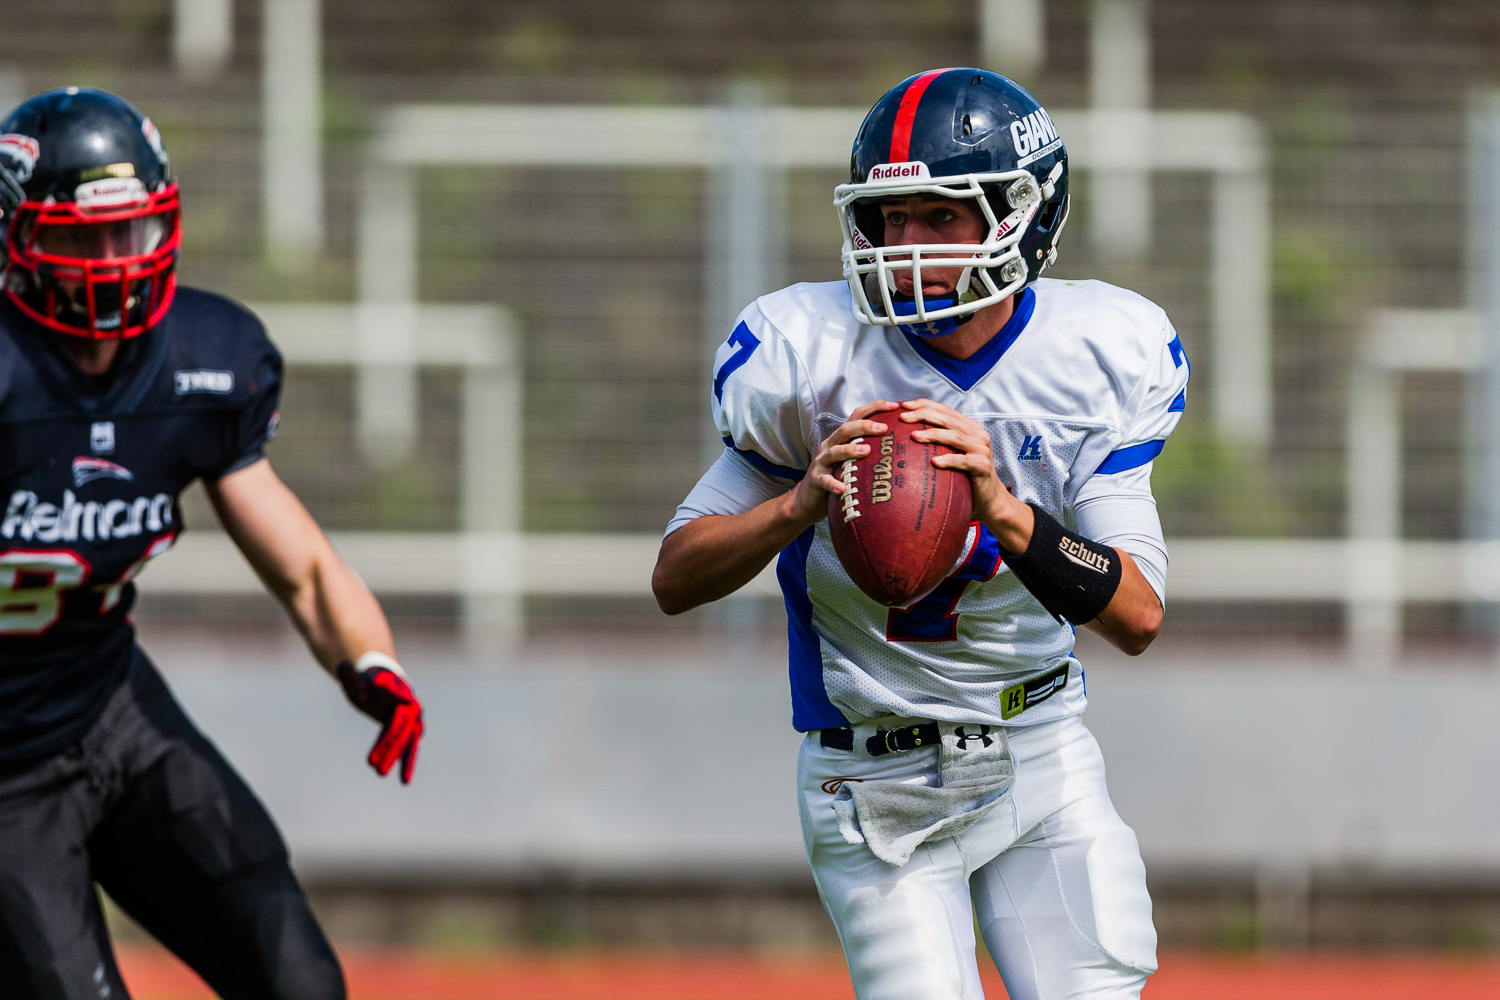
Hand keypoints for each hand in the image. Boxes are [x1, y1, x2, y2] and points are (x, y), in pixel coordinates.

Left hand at [337, 654, 423, 783]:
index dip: (398, 695)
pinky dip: (407, 763)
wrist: (384, 682)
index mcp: (392, 685)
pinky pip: (410, 747)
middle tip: (372, 765)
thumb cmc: (366, 681)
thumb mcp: (354, 679)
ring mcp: (413, 716)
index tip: (405, 700)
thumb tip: (358, 690)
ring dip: (397, 758)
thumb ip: (351, 678)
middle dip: (388, 745)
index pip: (394, 691)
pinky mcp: (412, 729)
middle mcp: (408, 701)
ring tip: (387, 776)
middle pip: (399, 724)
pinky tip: (405, 780)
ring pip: (408, 739)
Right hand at [781, 400, 898, 525]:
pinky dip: (833, 484)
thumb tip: (900, 446)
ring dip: (850, 449)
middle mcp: (830, 445)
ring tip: (867, 451)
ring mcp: (821, 462)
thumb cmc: (837, 476)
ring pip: (834, 451)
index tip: (895, 406)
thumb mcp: (852, 460)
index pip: (857, 416)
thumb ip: (869, 450)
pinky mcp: (816, 479)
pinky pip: (825, 481)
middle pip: (845, 429)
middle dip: (864, 426)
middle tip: (883, 428)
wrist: (808, 498)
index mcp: (841, 438)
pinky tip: (842, 489)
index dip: (874, 407)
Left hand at [899, 398, 1034, 551]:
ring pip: (955, 436)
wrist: (989, 499)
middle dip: (923, 415)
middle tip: (903, 417)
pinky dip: (949, 460)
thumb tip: (907, 435)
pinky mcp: (983, 466)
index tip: (903, 405)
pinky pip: (964, 461)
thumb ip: (939, 442)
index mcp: (969, 428)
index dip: (924, 405)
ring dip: (933, 434)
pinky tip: (934, 462)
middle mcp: (977, 435)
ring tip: (913, 436)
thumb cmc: (965, 477)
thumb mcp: (953, 454)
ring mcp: (981, 450)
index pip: (944, 410)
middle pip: (947, 419)